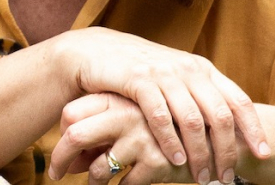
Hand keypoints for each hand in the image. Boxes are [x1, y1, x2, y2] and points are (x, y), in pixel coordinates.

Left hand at [50, 93, 195, 183]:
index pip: (70, 112)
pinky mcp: (158, 162)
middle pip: (75, 136)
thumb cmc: (164, 129)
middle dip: (61, 160)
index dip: (61, 136)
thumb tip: (68, 164)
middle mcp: (125, 114)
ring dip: (93, 182)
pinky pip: (124, 184)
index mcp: (116, 98)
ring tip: (96, 184)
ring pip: (97, 168)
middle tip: (57, 175)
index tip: (61, 154)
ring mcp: (141, 138)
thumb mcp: (131, 120)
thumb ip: (101, 133)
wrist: (217, 136)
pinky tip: (128, 184)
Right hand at [56, 27, 268, 182]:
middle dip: (226, 150)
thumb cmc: (136, 70)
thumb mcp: (174, 78)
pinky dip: (170, 141)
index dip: (253, 129)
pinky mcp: (137, 79)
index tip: (262, 154)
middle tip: (225, 176)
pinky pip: (160, 116)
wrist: (93, 50)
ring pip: (192, 120)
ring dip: (200, 152)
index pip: (238, 100)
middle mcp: (187, 68)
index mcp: (201, 68)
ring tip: (201, 176)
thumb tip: (227, 128)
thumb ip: (197, 95)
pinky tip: (174, 159)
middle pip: (219, 115)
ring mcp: (163, 73)